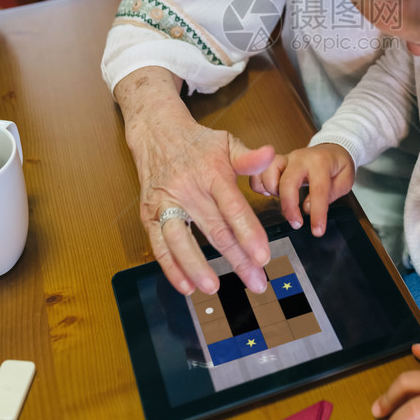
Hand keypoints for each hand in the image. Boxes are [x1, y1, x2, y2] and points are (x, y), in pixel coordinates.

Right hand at [115, 67, 274, 296]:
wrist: (156, 132)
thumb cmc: (198, 143)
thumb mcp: (227, 143)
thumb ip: (249, 158)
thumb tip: (271, 154)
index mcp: (211, 172)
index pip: (233, 207)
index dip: (249, 233)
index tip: (263, 256)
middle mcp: (187, 189)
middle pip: (214, 229)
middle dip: (236, 258)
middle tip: (256, 281)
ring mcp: (166, 202)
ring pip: (181, 240)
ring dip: (196, 266)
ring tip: (214, 287)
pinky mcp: (149, 213)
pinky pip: (158, 244)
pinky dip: (170, 267)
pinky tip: (185, 285)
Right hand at [250, 143, 354, 235]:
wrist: (331, 148)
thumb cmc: (337, 166)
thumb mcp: (345, 179)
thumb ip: (330, 194)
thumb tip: (307, 207)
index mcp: (320, 162)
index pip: (317, 190)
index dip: (317, 213)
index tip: (317, 230)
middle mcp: (300, 158)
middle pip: (287, 182)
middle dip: (289, 207)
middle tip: (296, 223)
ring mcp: (285, 159)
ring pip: (267, 173)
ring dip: (272, 192)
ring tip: (282, 201)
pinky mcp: (275, 163)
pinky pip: (259, 172)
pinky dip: (260, 185)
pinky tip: (269, 193)